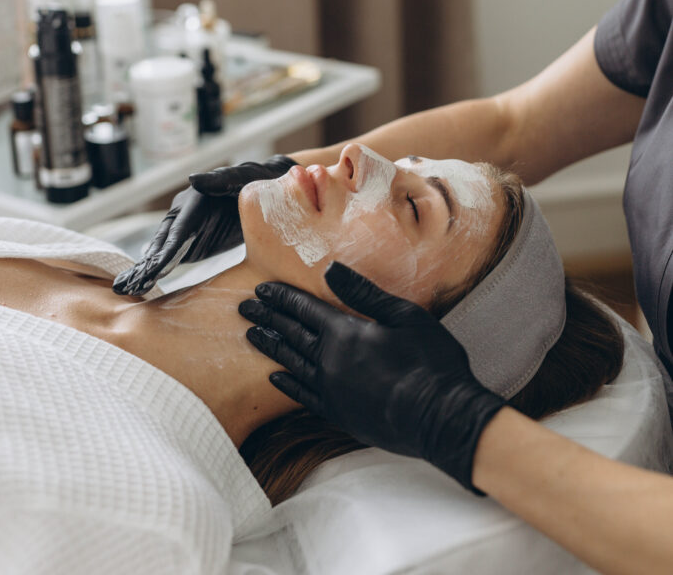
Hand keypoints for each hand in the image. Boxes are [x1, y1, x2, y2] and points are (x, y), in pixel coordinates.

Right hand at [112, 155, 295, 295]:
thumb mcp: (245, 178)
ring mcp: (185, 230)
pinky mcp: (191, 243)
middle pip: (163, 242)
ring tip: (128, 288)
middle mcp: (183, 214)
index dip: (166, 249)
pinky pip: (172, 259)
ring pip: (162, 252)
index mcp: (195, 199)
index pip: (178, 229)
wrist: (271, 193)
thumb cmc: (259, 181)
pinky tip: (142, 286)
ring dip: (146, 270)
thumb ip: (222, 180)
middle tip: (130, 285)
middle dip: (147, 264)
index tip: (154, 267)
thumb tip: (194, 179)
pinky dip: (157, 272)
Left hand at [239, 262, 505, 491]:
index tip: (261, 289)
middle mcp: (330, 362)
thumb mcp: (404, 316)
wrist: (442, 419)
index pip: (304, 309)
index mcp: (345, 333)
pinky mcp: (339, 415)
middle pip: (291, 334)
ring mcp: (332, 391)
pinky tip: (275, 377)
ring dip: (271, 346)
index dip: (282, 298)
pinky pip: (303, 396)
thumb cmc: (431, 362)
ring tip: (252, 335)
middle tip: (244, 308)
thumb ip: (363, 292)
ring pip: (291, 363)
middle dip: (268, 318)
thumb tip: (330, 269)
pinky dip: (287, 383)